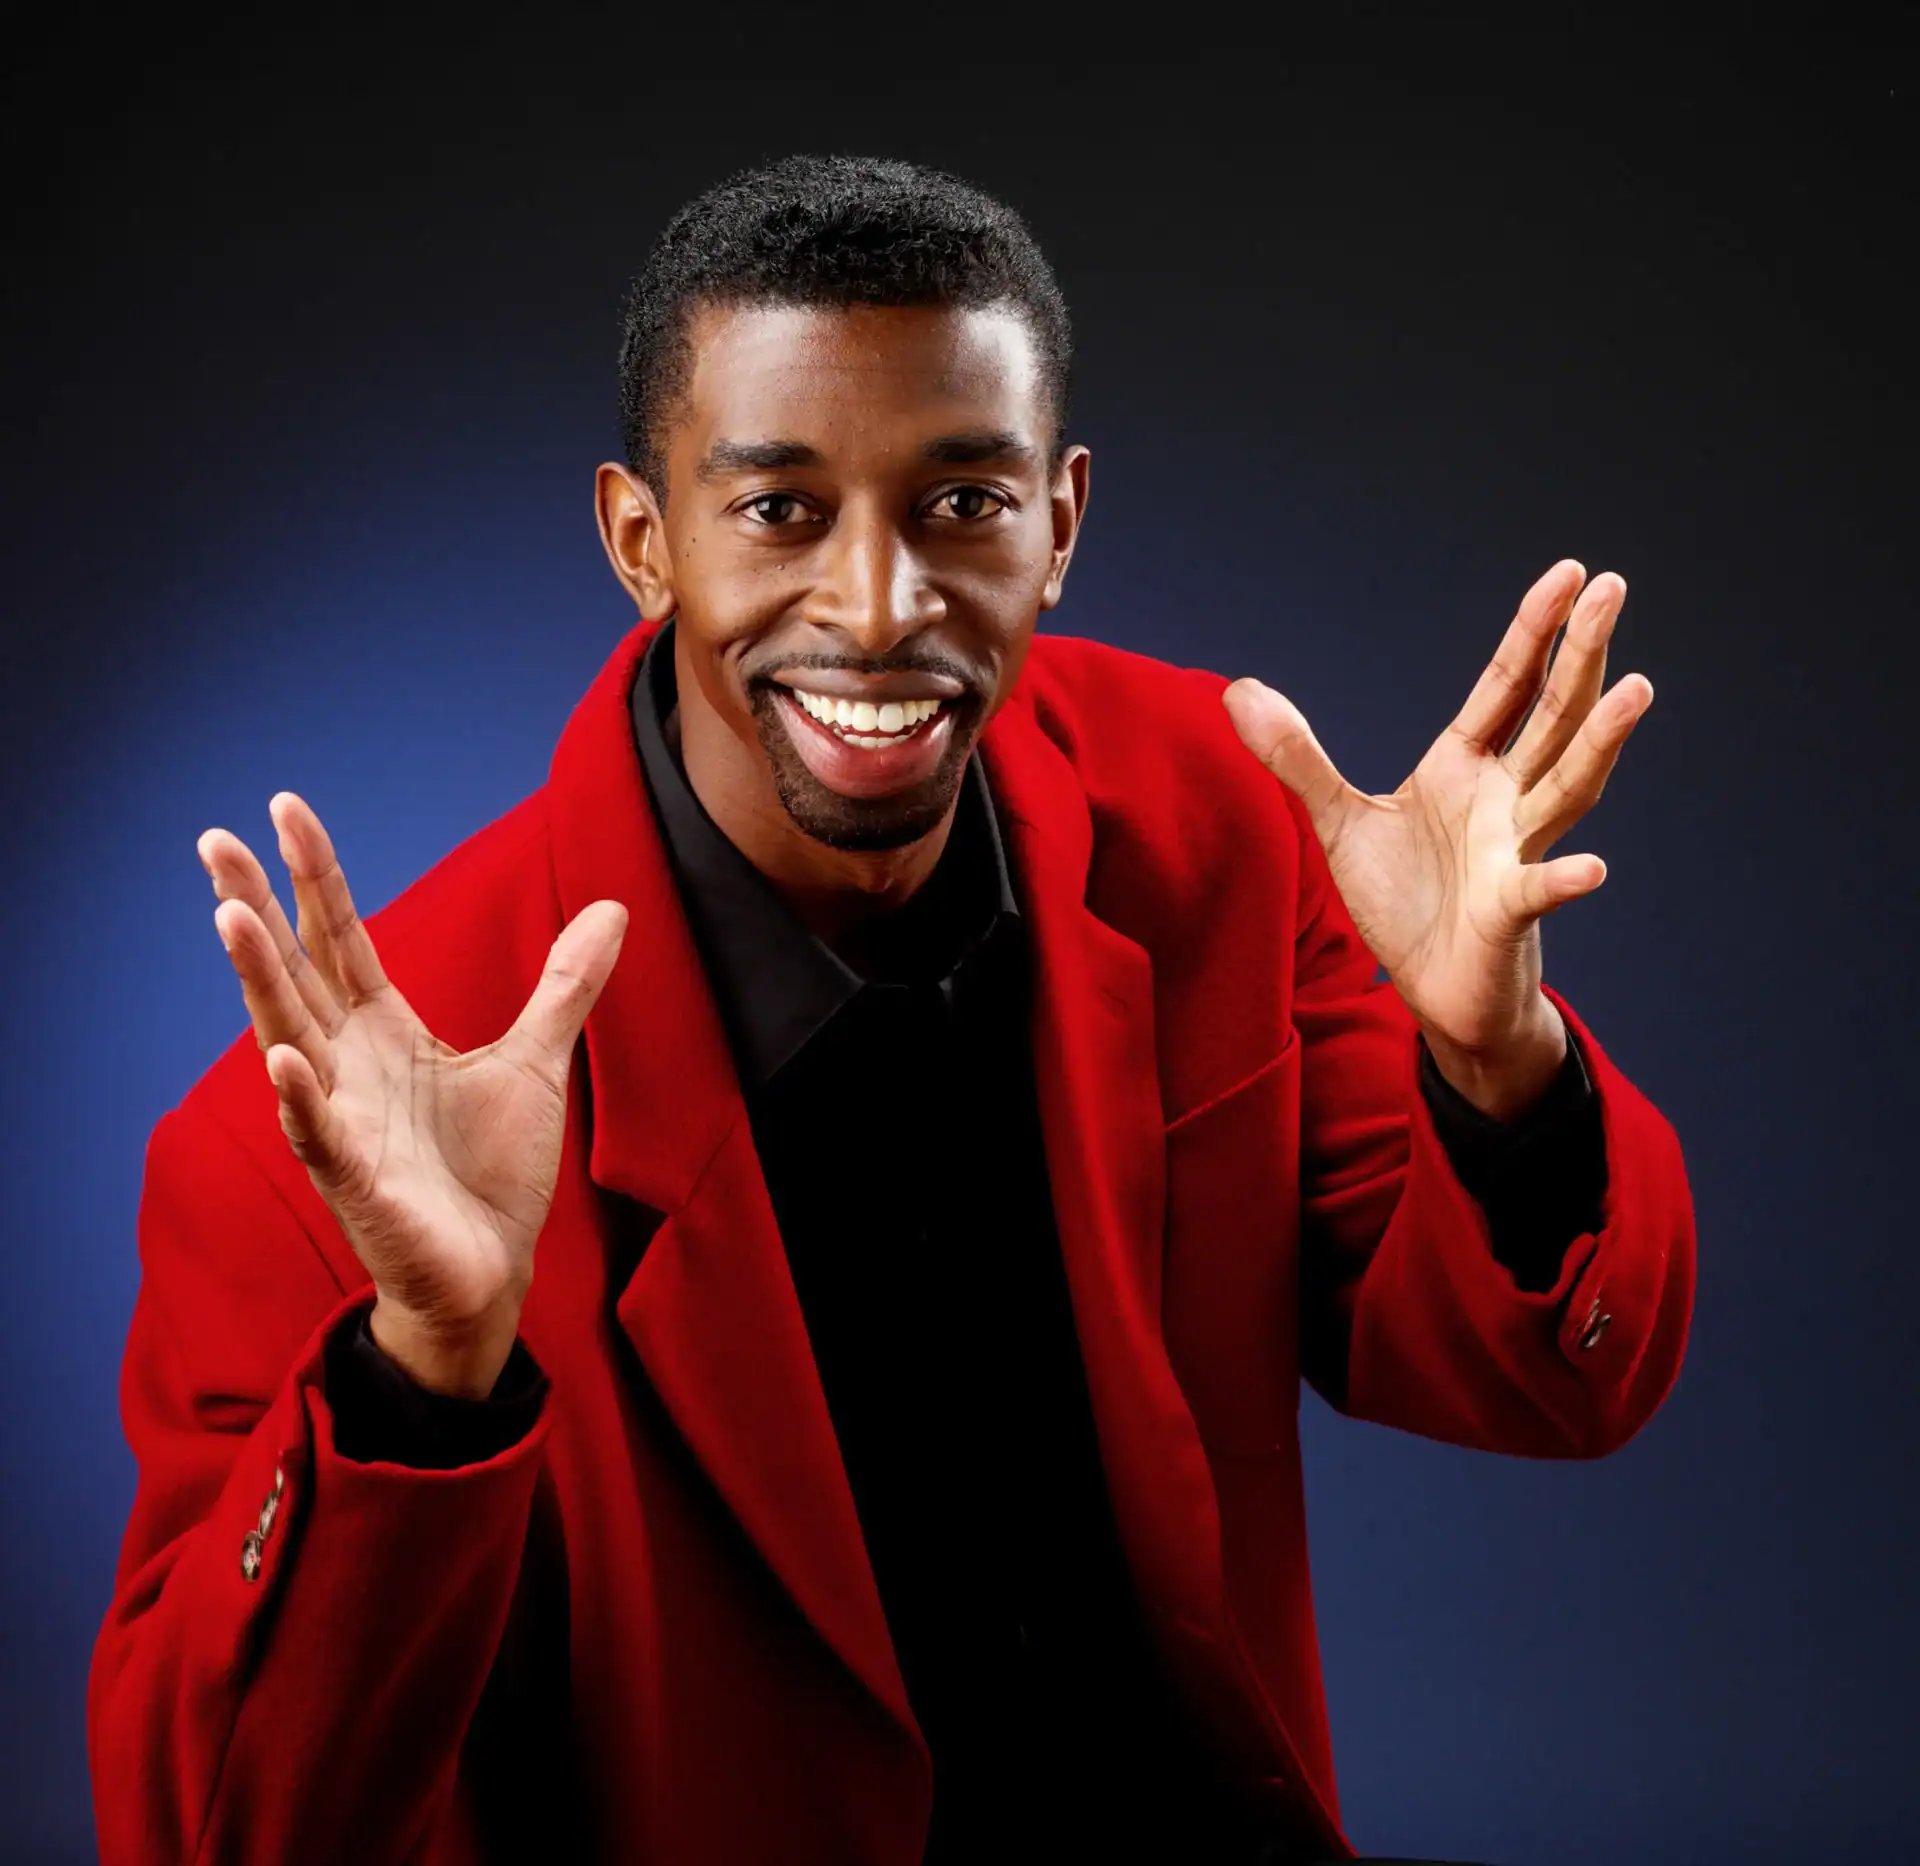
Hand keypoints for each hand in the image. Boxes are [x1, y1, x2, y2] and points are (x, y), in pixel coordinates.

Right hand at [198, 792, 627, 1396]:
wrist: (491, 1268)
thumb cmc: (493, 1170)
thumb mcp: (536, 1060)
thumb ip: (565, 984)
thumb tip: (612, 907)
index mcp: (383, 1030)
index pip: (339, 938)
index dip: (315, 877)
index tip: (285, 808)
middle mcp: (348, 1064)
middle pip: (294, 972)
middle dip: (255, 907)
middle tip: (215, 839)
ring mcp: (342, 1120)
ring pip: (289, 1036)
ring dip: (259, 981)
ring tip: (229, 916)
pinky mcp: (356, 1180)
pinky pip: (321, 1133)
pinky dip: (302, 1097)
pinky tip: (284, 1059)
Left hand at [1222, 561, 1651, 1115]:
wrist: (1436, 991)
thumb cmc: (1406, 901)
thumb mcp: (1340, 822)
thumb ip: (1296, 757)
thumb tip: (1237, 689)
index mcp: (1466, 768)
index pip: (1507, 685)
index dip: (1535, 631)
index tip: (1571, 572)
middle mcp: (1505, 799)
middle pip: (1552, 715)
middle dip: (1582, 653)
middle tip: (1615, 587)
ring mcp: (1514, 853)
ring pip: (1566, 787)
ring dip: (1599, 741)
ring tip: (1637, 689)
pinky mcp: (1507, 914)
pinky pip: (1537, 892)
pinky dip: (1562, 880)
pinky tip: (1591, 869)